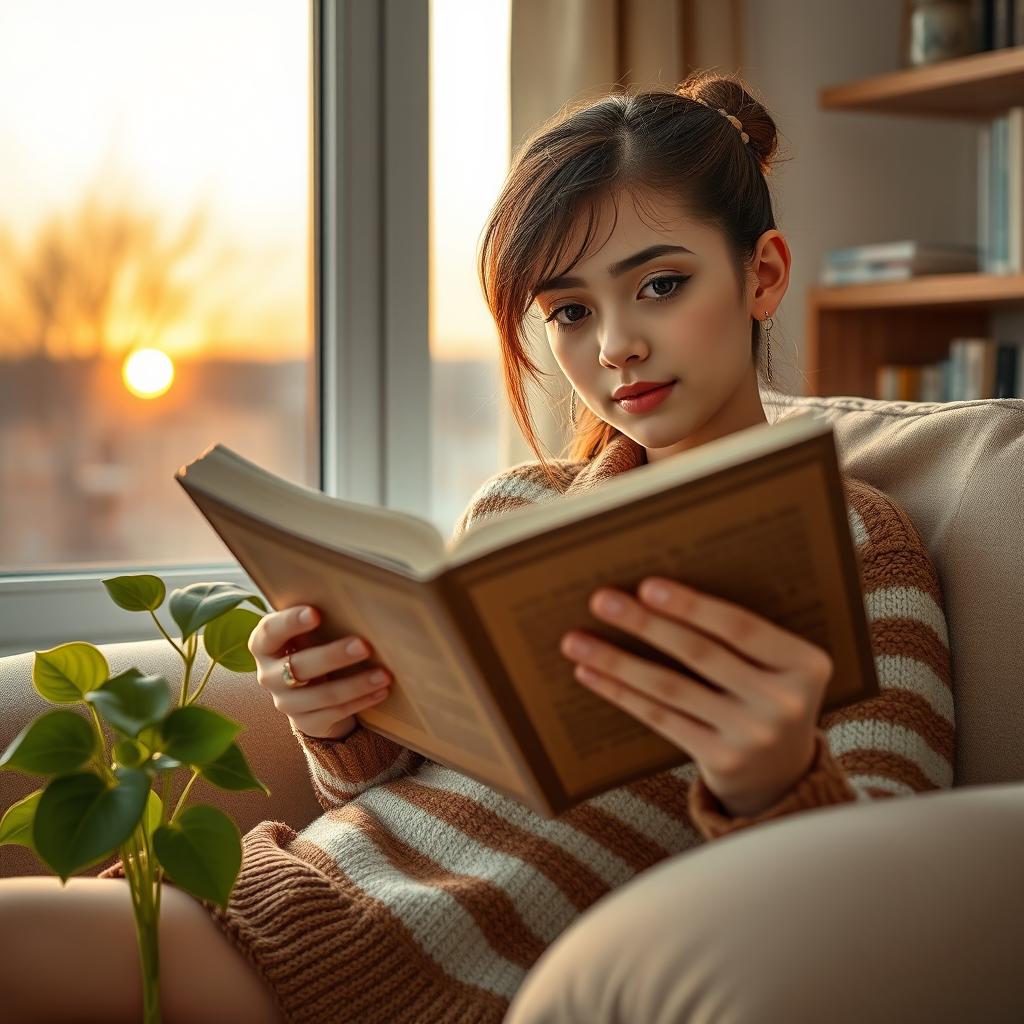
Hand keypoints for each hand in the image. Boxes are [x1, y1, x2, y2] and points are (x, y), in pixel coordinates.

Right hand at [247, 605, 391, 739]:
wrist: (313, 692)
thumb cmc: (315, 647)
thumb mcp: (312, 633)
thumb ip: (321, 619)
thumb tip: (357, 600)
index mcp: (265, 645)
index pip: (269, 632)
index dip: (290, 623)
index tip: (316, 613)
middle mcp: (269, 675)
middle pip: (298, 666)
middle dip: (333, 656)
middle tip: (364, 645)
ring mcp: (285, 702)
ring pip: (321, 695)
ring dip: (355, 684)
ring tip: (384, 674)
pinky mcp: (306, 723)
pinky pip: (334, 713)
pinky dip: (361, 701)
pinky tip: (381, 691)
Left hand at [559, 577, 833, 817]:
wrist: (784, 773)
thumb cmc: (765, 693)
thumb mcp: (776, 663)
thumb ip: (739, 633)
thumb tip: (656, 590)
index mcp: (806, 664)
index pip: (741, 627)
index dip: (692, 606)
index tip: (646, 585)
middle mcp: (785, 702)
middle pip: (701, 654)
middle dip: (645, 624)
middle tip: (601, 600)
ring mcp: (753, 736)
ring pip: (671, 688)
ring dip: (617, 661)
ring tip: (576, 640)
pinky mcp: (722, 761)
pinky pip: (661, 718)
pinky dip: (621, 693)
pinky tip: (590, 674)